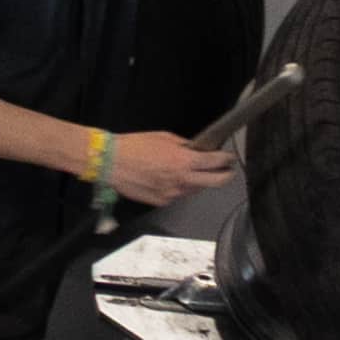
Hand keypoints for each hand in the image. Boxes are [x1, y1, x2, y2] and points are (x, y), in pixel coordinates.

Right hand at [96, 127, 232, 208]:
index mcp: (184, 161)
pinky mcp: (162, 201)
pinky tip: (168, 178)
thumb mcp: (163, 137)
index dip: (226, 160)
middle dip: (225, 177)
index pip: (215, 163)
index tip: (229, 158)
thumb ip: (184, 145)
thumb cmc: (134, 146)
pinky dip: (179, 187)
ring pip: (195, 189)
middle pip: (215, 183)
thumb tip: (195, 150)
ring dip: (198, 181)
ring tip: (191, 172)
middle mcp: (182, 180)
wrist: (110, 162)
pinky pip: (178, 195)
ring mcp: (173, 194)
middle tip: (227, 172)